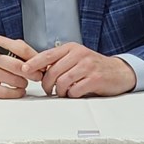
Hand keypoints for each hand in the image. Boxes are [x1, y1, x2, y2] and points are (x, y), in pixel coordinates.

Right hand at [0, 36, 42, 98]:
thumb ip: (23, 52)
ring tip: (24, 82)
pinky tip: (18, 90)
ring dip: (23, 83)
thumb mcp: (6, 49)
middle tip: (38, 77)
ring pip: (13, 80)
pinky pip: (5, 92)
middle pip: (17, 65)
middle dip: (32, 73)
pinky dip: (16, 93)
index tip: (42, 66)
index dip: (35, 59)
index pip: (21, 49)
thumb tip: (41, 63)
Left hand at [21, 42, 135, 97]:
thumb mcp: (76, 58)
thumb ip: (59, 62)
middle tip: (48, 90)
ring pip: (63, 81)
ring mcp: (88, 66)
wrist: (119, 71)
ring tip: (62, 93)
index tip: (24, 69)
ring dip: (59, 91)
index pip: (47, 55)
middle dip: (47, 84)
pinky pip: (75, 90)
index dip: (34, 63)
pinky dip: (71, 95)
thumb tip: (37, 70)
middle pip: (53, 71)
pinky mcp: (95, 79)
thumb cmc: (93, 66)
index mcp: (71, 48)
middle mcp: (79, 54)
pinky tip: (74, 93)